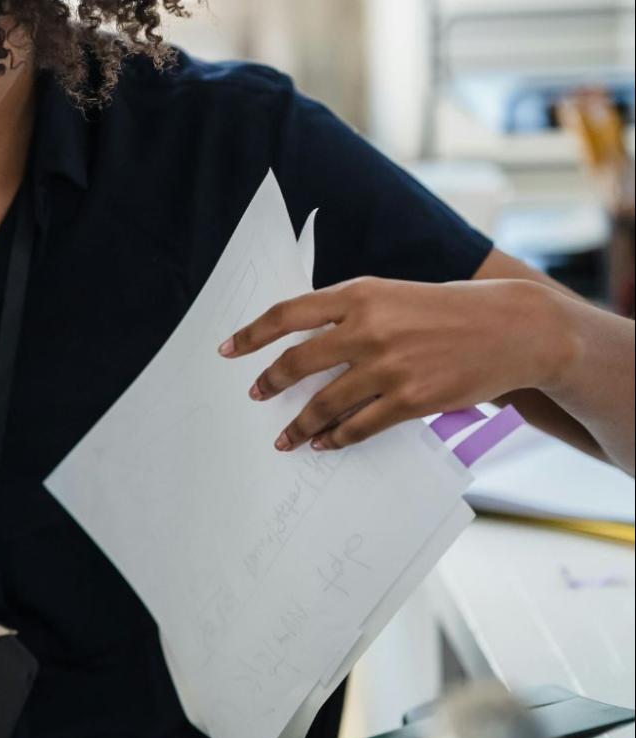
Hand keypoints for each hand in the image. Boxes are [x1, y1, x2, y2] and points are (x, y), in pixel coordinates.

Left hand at [218, 275, 574, 452]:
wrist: (510, 328)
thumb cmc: (447, 309)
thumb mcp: (393, 294)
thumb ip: (350, 312)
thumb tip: (304, 338)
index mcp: (359, 294)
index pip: (288, 313)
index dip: (252, 334)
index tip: (228, 350)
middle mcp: (368, 328)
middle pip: (298, 362)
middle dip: (269, 384)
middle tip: (255, 396)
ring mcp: (389, 366)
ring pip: (325, 403)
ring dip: (299, 425)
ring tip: (285, 438)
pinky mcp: (410, 399)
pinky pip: (359, 426)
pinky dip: (337, 438)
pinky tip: (325, 444)